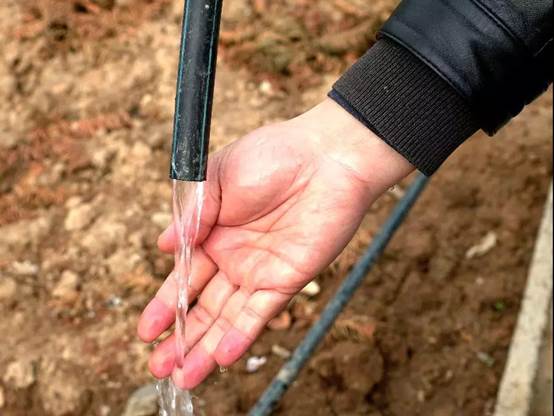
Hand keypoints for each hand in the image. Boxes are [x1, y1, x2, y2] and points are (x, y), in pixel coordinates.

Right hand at [137, 98, 412, 388]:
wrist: (326, 157)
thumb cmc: (272, 156)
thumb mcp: (218, 176)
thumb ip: (191, 212)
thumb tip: (163, 247)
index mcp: (212, 233)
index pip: (183, 278)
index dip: (165, 306)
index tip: (147, 330)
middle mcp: (233, 258)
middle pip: (202, 306)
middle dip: (181, 337)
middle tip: (158, 367)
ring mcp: (259, 271)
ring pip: (228, 317)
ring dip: (206, 347)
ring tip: (184, 378)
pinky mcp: (287, 279)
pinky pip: (260, 312)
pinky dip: (241, 335)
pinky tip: (221, 356)